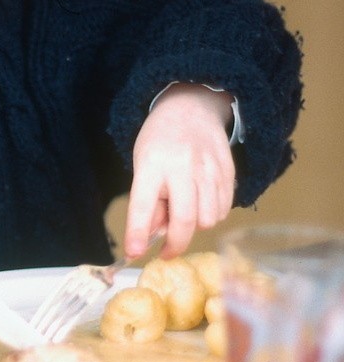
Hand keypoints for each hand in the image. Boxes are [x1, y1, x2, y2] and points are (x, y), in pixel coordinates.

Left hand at [124, 83, 235, 259]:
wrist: (191, 108)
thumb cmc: (160, 141)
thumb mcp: (142, 165)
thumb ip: (148, 202)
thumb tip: (151, 238)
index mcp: (152, 164)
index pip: (143, 205)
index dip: (138, 233)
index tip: (133, 253)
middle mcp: (183, 167)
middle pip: (185, 220)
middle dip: (175, 244)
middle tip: (165, 251)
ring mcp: (209, 169)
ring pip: (209, 220)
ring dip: (195, 226)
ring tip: (184, 211)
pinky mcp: (228, 172)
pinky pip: (224, 210)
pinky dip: (212, 215)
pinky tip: (200, 202)